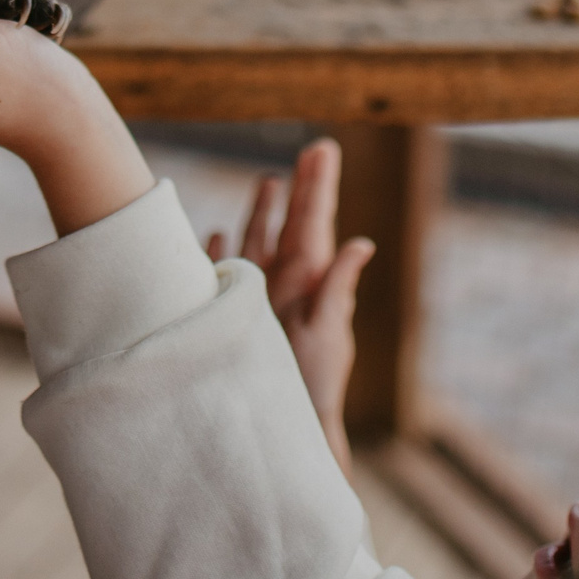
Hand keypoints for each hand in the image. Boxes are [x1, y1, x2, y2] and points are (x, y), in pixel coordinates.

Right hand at [209, 137, 375, 472]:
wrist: (284, 428)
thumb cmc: (311, 388)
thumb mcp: (327, 336)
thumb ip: (338, 290)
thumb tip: (362, 244)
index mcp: (309, 282)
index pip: (315, 223)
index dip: (318, 187)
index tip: (323, 150)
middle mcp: (285, 283)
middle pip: (292, 225)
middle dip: (299, 189)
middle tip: (312, 153)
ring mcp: (259, 297)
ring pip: (258, 241)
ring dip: (263, 212)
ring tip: (269, 182)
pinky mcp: (234, 314)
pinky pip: (224, 273)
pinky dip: (221, 252)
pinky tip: (216, 233)